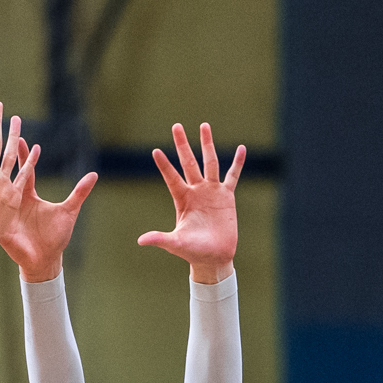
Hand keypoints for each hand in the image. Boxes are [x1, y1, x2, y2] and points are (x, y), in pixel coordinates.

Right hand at [0, 139, 98, 281]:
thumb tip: (94, 174)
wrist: (44, 260)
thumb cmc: (57, 237)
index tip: (20, 137)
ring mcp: (4, 209)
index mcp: (29, 194)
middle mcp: (15, 198)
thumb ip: (79, 193)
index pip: (26, 169)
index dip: (24, 154)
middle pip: (5, 172)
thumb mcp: (69, 212)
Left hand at [144, 122, 245, 280]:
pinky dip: (237, 163)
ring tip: (204, 125)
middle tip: (176, 126)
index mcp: (182, 200)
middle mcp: (196, 191)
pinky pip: (232, 176)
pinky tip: (242, 148)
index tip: (155, 151)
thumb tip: (141, 240)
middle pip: (188, 162)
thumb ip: (160, 239)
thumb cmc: (193, 252)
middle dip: (182, 144)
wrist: (214, 257)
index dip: (164, 165)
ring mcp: (211, 191)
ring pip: (210, 162)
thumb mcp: (176, 244)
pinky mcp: (226, 196)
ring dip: (207, 144)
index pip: (171, 178)